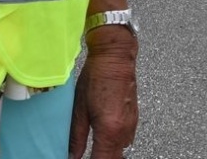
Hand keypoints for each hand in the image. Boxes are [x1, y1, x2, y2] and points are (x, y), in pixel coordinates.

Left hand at [69, 32, 138, 158]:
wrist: (115, 57)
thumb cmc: (96, 77)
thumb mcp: (79, 109)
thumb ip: (76, 137)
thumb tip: (72, 155)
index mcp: (109, 130)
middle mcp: (124, 131)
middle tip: (87, 156)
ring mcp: (132, 126)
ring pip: (121, 152)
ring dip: (108, 154)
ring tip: (93, 151)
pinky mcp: (134, 119)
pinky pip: (126, 141)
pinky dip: (115, 145)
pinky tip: (103, 139)